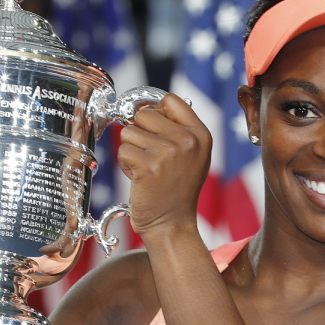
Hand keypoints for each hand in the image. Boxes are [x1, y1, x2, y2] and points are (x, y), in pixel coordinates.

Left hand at [117, 94, 211, 237]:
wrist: (172, 224)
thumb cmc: (177, 189)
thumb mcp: (192, 155)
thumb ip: (177, 129)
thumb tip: (145, 109)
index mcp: (201, 134)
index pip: (170, 101)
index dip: (156, 113)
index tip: (152, 130)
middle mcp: (187, 140)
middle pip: (145, 114)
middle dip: (140, 134)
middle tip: (150, 156)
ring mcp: (168, 151)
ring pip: (129, 132)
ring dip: (131, 150)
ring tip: (146, 169)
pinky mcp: (148, 165)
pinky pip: (123, 150)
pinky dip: (125, 164)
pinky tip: (140, 178)